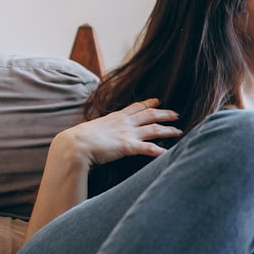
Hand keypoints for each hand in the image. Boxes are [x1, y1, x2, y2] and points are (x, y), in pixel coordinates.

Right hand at [59, 98, 181, 167]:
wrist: (75, 144)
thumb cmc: (79, 139)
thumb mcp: (94, 128)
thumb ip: (104, 129)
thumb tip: (104, 133)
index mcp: (116, 117)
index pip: (136, 107)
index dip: (149, 103)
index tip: (158, 101)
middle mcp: (125, 123)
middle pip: (150, 115)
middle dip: (165, 113)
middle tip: (177, 114)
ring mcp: (127, 133)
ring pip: (154, 129)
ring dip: (168, 130)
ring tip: (179, 131)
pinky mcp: (128, 146)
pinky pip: (148, 148)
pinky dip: (159, 151)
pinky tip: (167, 153)